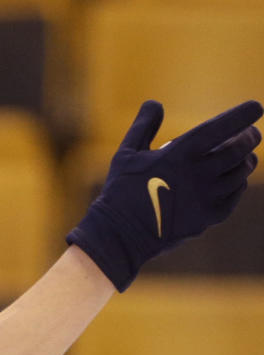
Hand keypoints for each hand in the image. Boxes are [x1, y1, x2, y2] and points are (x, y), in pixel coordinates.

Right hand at [67, 99, 262, 290]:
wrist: (120, 233)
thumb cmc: (121, 190)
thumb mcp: (126, 153)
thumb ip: (144, 126)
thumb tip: (154, 103)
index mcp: (180, 154)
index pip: (222, 127)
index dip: (242, 115)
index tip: (255, 107)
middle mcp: (199, 174)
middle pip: (239, 150)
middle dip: (250, 138)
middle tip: (252, 134)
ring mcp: (206, 197)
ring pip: (240, 173)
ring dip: (246, 161)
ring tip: (245, 156)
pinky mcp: (208, 218)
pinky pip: (233, 196)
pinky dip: (237, 185)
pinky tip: (235, 181)